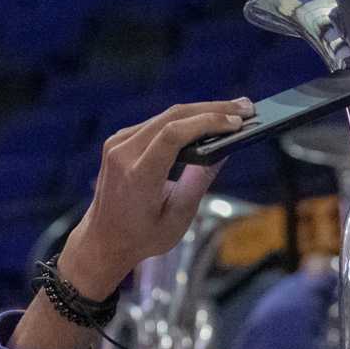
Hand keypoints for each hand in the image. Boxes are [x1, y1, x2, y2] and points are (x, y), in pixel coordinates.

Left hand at [55, 99, 254, 298]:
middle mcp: (123, 153)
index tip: (236, 122)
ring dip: (201, 111)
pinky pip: (156, 123)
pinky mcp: (120, 140)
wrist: (103, 239)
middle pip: (172, 117)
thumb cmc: (142, 236)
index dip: (207, 123)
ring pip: (166, 116)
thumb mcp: (179, 216)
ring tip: (233, 112)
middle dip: (213, 110)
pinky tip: (207, 119)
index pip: (173, 135)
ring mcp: (118, 143)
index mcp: (137, 176)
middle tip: (246, 108)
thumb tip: (223, 151)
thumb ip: (200, 181)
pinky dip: (184, 120)